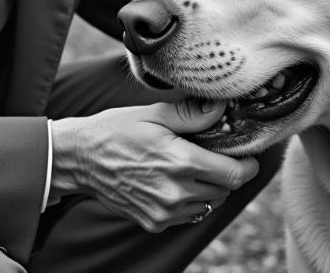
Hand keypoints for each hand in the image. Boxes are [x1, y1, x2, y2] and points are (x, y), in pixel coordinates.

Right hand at [49, 100, 258, 231]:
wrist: (80, 159)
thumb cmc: (116, 130)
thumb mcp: (154, 113)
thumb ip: (192, 115)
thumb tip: (222, 108)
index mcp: (180, 162)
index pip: (235, 174)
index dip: (248, 165)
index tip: (248, 155)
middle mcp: (176, 192)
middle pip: (225, 190)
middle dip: (228, 172)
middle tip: (217, 152)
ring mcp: (164, 212)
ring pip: (209, 204)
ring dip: (211, 186)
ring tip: (195, 164)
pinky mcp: (154, 222)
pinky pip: (189, 214)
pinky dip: (192, 199)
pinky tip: (178, 179)